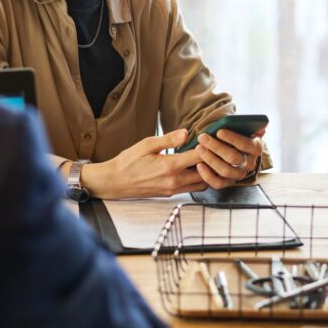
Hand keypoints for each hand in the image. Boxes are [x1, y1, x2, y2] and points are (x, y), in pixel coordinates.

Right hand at [81, 129, 208, 197]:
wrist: (114, 182)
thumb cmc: (128, 162)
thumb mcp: (147, 145)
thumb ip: (168, 139)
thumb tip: (186, 133)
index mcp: (170, 166)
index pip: (200, 157)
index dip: (209, 147)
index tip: (211, 138)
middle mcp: (175, 181)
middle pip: (206, 173)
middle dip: (212, 161)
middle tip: (213, 149)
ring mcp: (173, 190)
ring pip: (202, 184)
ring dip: (207, 172)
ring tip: (205, 159)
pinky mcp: (170, 194)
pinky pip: (192, 188)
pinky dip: (198, 179)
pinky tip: (194, 168)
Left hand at [194, 128, 265, 188]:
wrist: (233, 150)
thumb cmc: (236, 137)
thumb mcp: (244, 130)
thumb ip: (249, 127)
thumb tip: (261, 129)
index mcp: (256, 148)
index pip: (245, 144)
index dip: (232, 138)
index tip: (219, 131)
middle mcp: (250, 164)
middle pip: (233, 157)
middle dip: (216, 147)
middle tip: (202, 137)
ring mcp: (239, 175)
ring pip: (225, 170)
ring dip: (210, 159)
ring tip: (198, 148)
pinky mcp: (228, 183)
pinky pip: (218, 183)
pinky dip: (207, 176)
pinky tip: (199, 165)